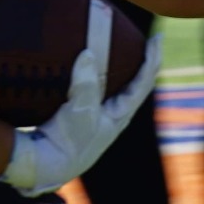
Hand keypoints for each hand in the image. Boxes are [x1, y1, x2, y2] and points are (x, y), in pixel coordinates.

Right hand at [0, 10, 161, 197]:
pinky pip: (96, 89)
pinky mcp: (81, 115)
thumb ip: (85, 83)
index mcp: (120, 115)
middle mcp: (113, 115)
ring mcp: (98, 116)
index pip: (144, 82)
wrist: (46, 164)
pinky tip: (91, 65)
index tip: (156, 39)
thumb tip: (88, 54)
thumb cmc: (68, 140)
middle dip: (144, 62)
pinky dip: (100, 74)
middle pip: (137, 84)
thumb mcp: (80, 111)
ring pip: (119, 88)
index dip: (152, 59)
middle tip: (149, 41)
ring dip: (124, 68)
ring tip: (125, 48)